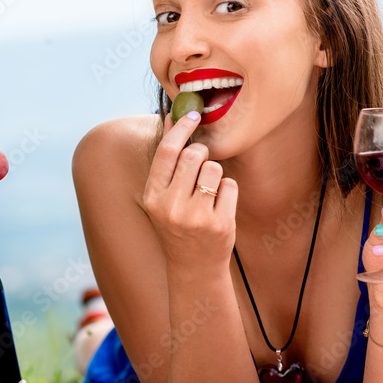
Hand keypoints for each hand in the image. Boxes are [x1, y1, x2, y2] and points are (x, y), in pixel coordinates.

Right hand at [141, 112, 237, 266]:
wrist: (194, 268)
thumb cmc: (177, 225)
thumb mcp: (162, 198)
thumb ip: (166, 162)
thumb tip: (172, 117)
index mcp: (152, 198)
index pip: (167, 152)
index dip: (182, 128)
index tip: (193, 114)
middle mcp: (170, 207)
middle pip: (193, 155)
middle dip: (201, 153)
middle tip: (201, 164)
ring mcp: (196, 217)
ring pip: (214, 168)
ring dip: (215, 172)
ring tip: (208, 191)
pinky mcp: (220, 224)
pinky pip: (230, 185)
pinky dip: (227, 190)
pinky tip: (219, 207)